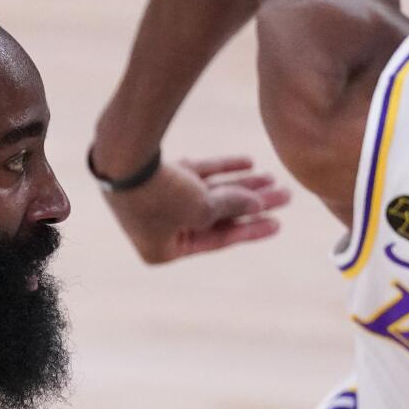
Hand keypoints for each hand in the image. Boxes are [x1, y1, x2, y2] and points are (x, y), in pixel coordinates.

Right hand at [103, 155, 292, 264]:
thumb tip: (258, 204)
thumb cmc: (161, 194)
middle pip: (217, 216)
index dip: (251, 231)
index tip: (280, 223)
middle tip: (284, 195)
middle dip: (251, 205)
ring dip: (240, 185)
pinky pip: (197, 174)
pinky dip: (220, 168)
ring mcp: (157, 200)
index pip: (218, 241)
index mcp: (165, 250)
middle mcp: (160, 229)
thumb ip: (233, 207)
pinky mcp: (156, 175)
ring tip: (272, 177)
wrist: (124, 157)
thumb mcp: (203, 209)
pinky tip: (248, 162)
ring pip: (209, 193)